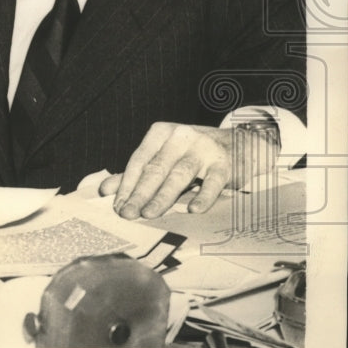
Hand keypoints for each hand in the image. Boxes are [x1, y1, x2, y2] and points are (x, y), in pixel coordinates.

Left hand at [99, 121, 277, 219]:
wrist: (241, 144)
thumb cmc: (194, 153)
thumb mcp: (164, 156)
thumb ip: (136, 172)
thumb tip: (105, 189)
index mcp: (160, 133)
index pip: (139, 160)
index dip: (126, 184)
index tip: (117, 205)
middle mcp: (180, 136)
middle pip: (155, 168)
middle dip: (139, 193)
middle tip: (127, 214)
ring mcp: (203, 148)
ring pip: (179, 174)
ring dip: (163, 196)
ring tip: (149, 214)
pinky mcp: (225, 163)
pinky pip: (213, 182)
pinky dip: (203, 196)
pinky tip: (193, 209)